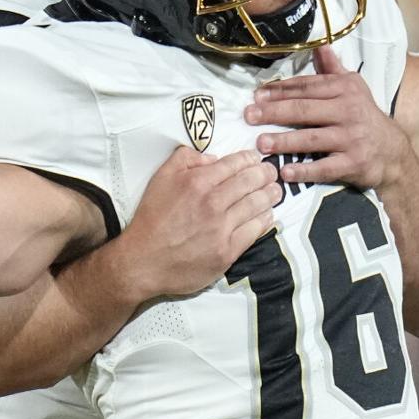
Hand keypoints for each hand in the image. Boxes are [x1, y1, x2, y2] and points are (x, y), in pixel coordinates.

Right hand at [123, 147, 281, 297]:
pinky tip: (268, 214)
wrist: (142, 261)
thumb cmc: (152, 218)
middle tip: (271, 173)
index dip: (250, 159)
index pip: (235, 163)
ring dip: (271, 194)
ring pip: (258, 204)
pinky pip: (254, 231)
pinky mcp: (227, 251)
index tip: (256, 159)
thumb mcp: (161, 177)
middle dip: (266, 174)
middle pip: (252, 181)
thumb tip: (214, 158)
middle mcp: (213, 203)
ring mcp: (222, 228)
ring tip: (276, 190)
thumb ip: (186, 158)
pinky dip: (265, 219)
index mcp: (198, 182)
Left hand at [246, 45, 413, 190]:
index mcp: (344, 90)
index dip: (280, 90)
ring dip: (285, 140)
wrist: (393, 151)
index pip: (307, 87)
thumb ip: (333, 69)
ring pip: (313, 138)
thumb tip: (319, 44)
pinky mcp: (354, 163)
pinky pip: (325, 167)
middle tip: (249, 116)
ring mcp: (351, 138)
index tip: (256, 95)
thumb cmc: (366, 116)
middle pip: (305, 110)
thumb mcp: (354, 88)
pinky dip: (305, 170)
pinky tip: (285, 172)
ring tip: (261, 143)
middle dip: (275, 112)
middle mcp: (348, 111)